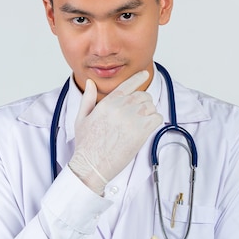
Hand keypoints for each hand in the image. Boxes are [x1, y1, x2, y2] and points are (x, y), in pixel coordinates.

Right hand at [69, 70, 162, 193]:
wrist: (91, 165)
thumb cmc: (86, 145)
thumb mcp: (81, 118)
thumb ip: (87, 98)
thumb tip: (89, 82)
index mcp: (108, 103)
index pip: (127, 84)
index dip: (138, 77)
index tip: (144, 73)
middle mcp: (121, 108)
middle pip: (142, 95)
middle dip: (143, 102)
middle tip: (138, 115)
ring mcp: (132, 119)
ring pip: (151, 106)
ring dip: (149, 112)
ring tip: (139, 124)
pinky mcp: (141, 132)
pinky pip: (157, 118)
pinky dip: (155, 122)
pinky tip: (146, 129)